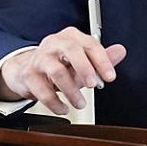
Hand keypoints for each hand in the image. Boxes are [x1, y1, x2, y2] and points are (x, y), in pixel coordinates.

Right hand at [0, 27, 126, 113]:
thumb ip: (102, 57)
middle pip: (71, 50)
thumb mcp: (81, 60)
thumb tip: (120, 51)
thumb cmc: (58, 63)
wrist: (26, 69)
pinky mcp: (28, 75)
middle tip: (93, 85)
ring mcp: (39, 59)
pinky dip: (55, 103)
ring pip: (56, 71)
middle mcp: (54, 44)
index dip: (102, 60)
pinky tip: (63, 108)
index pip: (89, 44)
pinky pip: (42, 90)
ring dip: (71, 90)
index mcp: (71, 37)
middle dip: (84, 68)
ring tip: (81, 103)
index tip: (110, 76)